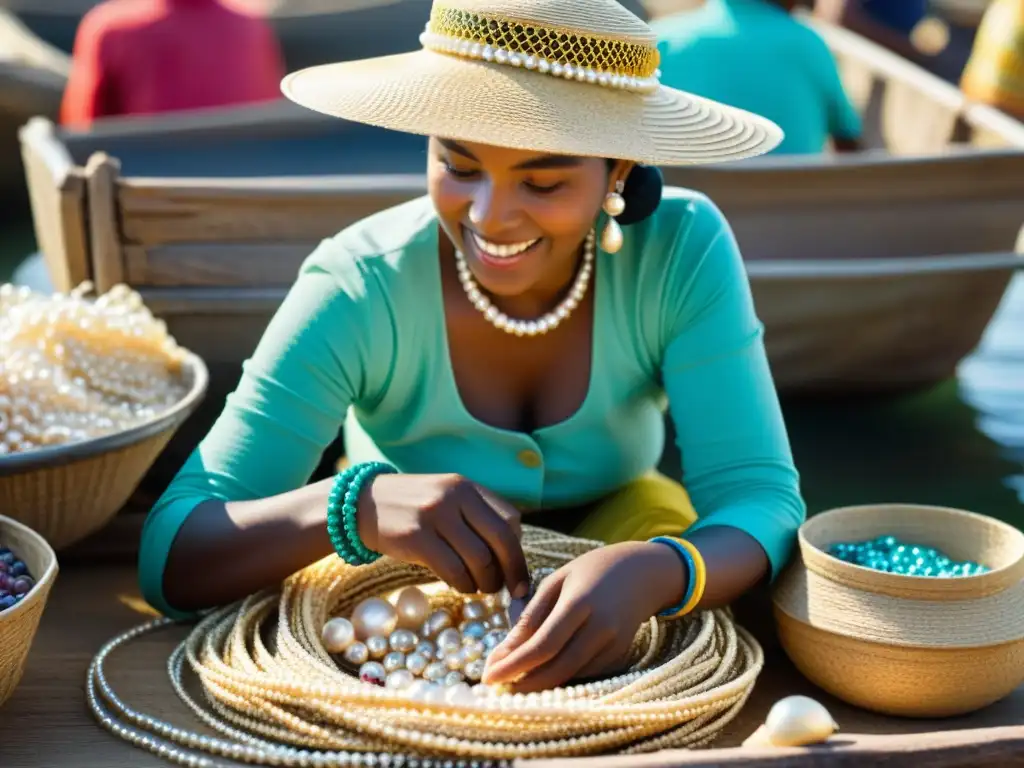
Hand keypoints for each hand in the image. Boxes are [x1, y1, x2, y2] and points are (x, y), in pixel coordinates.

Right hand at [356, 473, 530, 597]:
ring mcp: (435, 515)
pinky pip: (453, 569)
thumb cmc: (412, 508)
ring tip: (480, 588)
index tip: (517, 571)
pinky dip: (463, 584)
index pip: (511, 519)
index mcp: (467, 486)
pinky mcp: (416, 536)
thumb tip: (510, 555)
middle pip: (501, 539)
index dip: (518, 550)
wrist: (361, 504)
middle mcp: (455, 496)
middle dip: (512, 570)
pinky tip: (461, 586)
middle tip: (512, 591)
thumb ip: (475, 516)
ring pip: (479, 558)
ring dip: (486, 582)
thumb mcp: (446, 497)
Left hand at [481, 541, 686, 691]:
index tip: (488, 675)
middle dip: (523, 683)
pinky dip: (560, 676)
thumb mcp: (558, 580)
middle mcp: (601, 627)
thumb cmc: (593, 569)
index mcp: (580, 602)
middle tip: (496, 686)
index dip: (514, 665)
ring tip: (511, 682)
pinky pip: (584, 673)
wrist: (644, 572)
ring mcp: (614, 644)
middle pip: (557, 668)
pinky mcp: (620, 655)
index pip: (543, 644)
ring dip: (539, 684)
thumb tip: (506, 648)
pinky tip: (540, 673)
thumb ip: (532, 614)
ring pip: (570, 676)